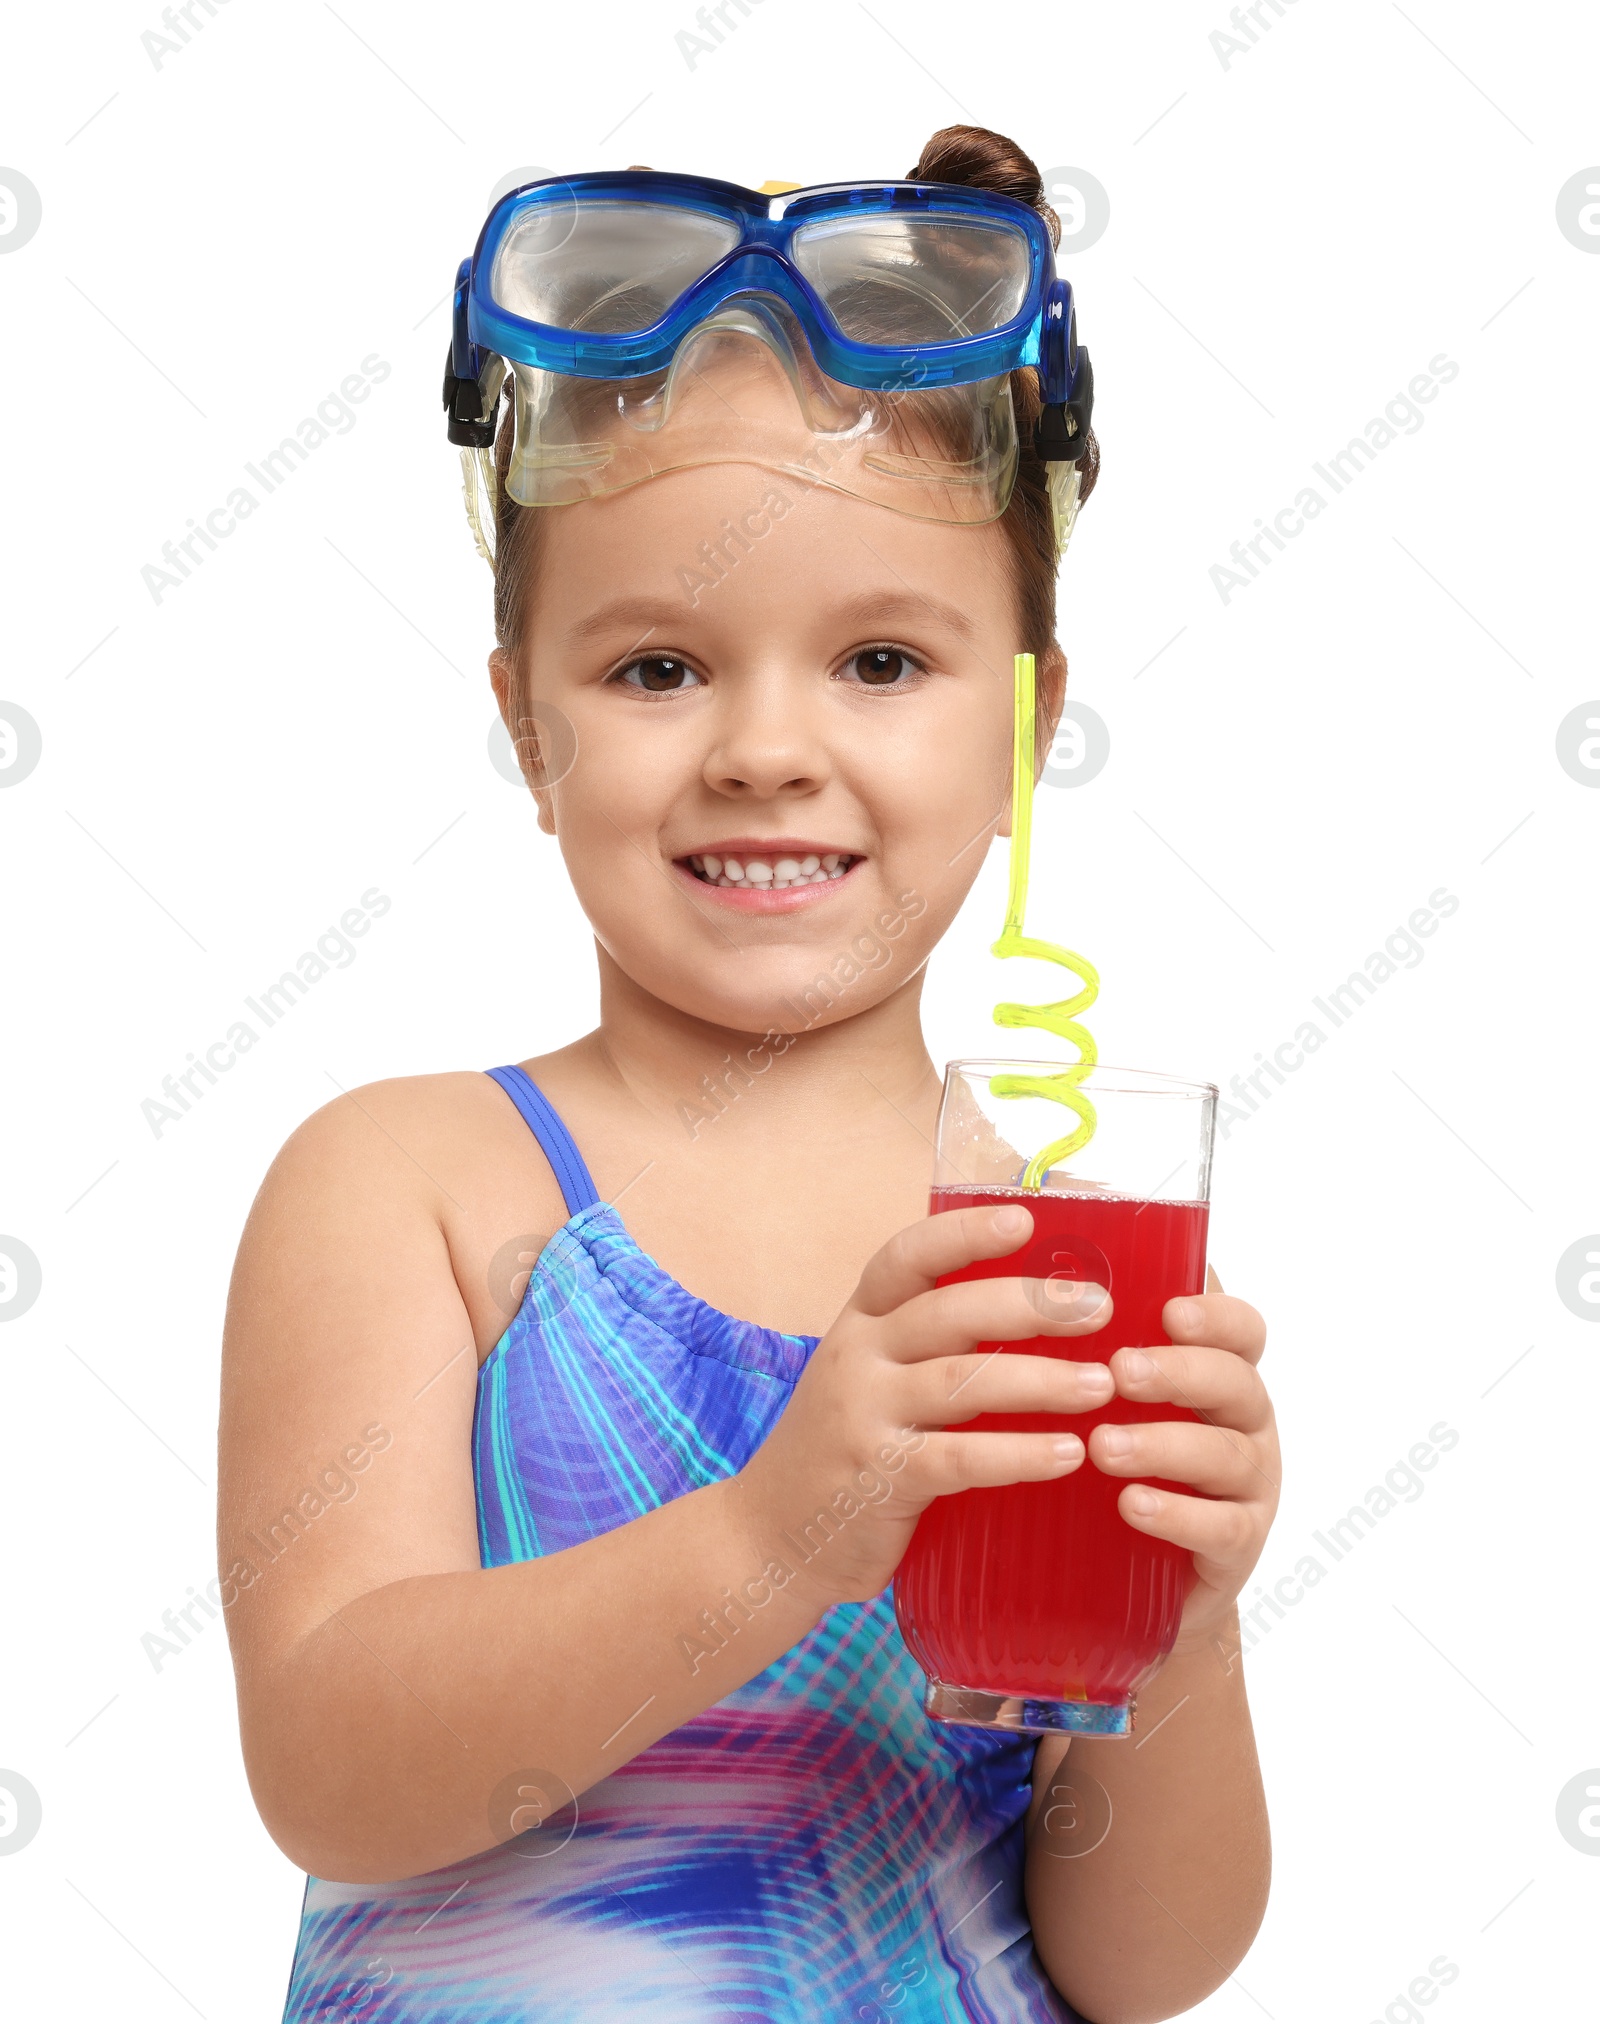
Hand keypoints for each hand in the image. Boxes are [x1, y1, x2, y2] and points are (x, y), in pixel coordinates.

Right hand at [732, 1204, 1112, 1608]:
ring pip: (962, 1383)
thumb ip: (928, 1348)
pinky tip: (1068, 1454)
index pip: (906, 1258)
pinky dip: (1018, 1453)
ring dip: (1041, 1381)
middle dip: (1030, 1305)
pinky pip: (958, 1458)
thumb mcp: (868, 1379)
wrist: (766, 1537)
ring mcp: (863, 1416)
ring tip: (1102, 1385)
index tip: (1025, 1220)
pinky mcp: (878, 1478)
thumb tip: (1037, 1314)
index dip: (963, 1234)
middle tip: (1098, 1309)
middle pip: (949, 1313)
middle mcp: (857, 1358)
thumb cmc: (843, 1450)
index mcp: (859, 1323)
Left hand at [1086, 1267, 1278, 1654]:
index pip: (1241, 1329)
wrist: (1119, 1579)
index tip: (1169, 1310)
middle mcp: (1244, 1423)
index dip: (1216, 1314)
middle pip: (1236, 1382)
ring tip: (1103, 1447)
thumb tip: (1042, 1246)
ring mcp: (1249, 1487)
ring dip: (1163, 1445)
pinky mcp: (1236, 1549)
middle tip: (1121, 1371)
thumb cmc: (1107, 1461)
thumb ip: (1089, 1336)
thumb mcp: (1102, 1397)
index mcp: (1218, 1372)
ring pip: (1226, 1455)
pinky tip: (1132, 1506)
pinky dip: (1178, 1515)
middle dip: (1179, 1372)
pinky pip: (1223, 1530)